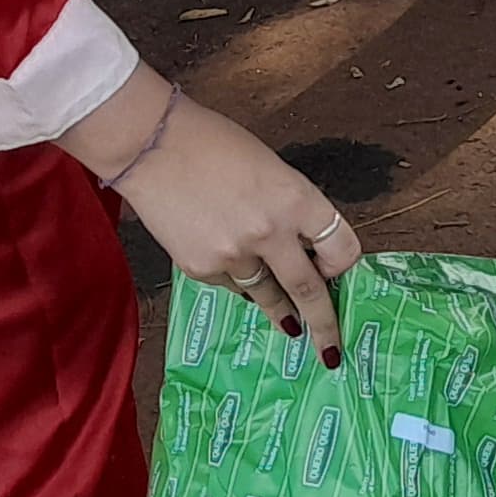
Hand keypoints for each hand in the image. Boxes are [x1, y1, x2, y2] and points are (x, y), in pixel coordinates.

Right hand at [86, 79, 367, 360]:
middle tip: (332, 351)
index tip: (341, 273)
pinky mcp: (201, 269)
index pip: (341, 247)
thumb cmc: (214, 145)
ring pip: (268, 296)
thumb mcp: (270, 168)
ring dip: (281, 311)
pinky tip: (232, 268)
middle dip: (325, 325)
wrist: (151, 146)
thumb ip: (291, 208)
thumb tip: (303, 245)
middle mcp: (270, 233)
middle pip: (310, 291)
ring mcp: (234, 256)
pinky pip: (232, 286)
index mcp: (296, 199)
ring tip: (290, 325)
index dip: (344, 263)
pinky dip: (238, 282)